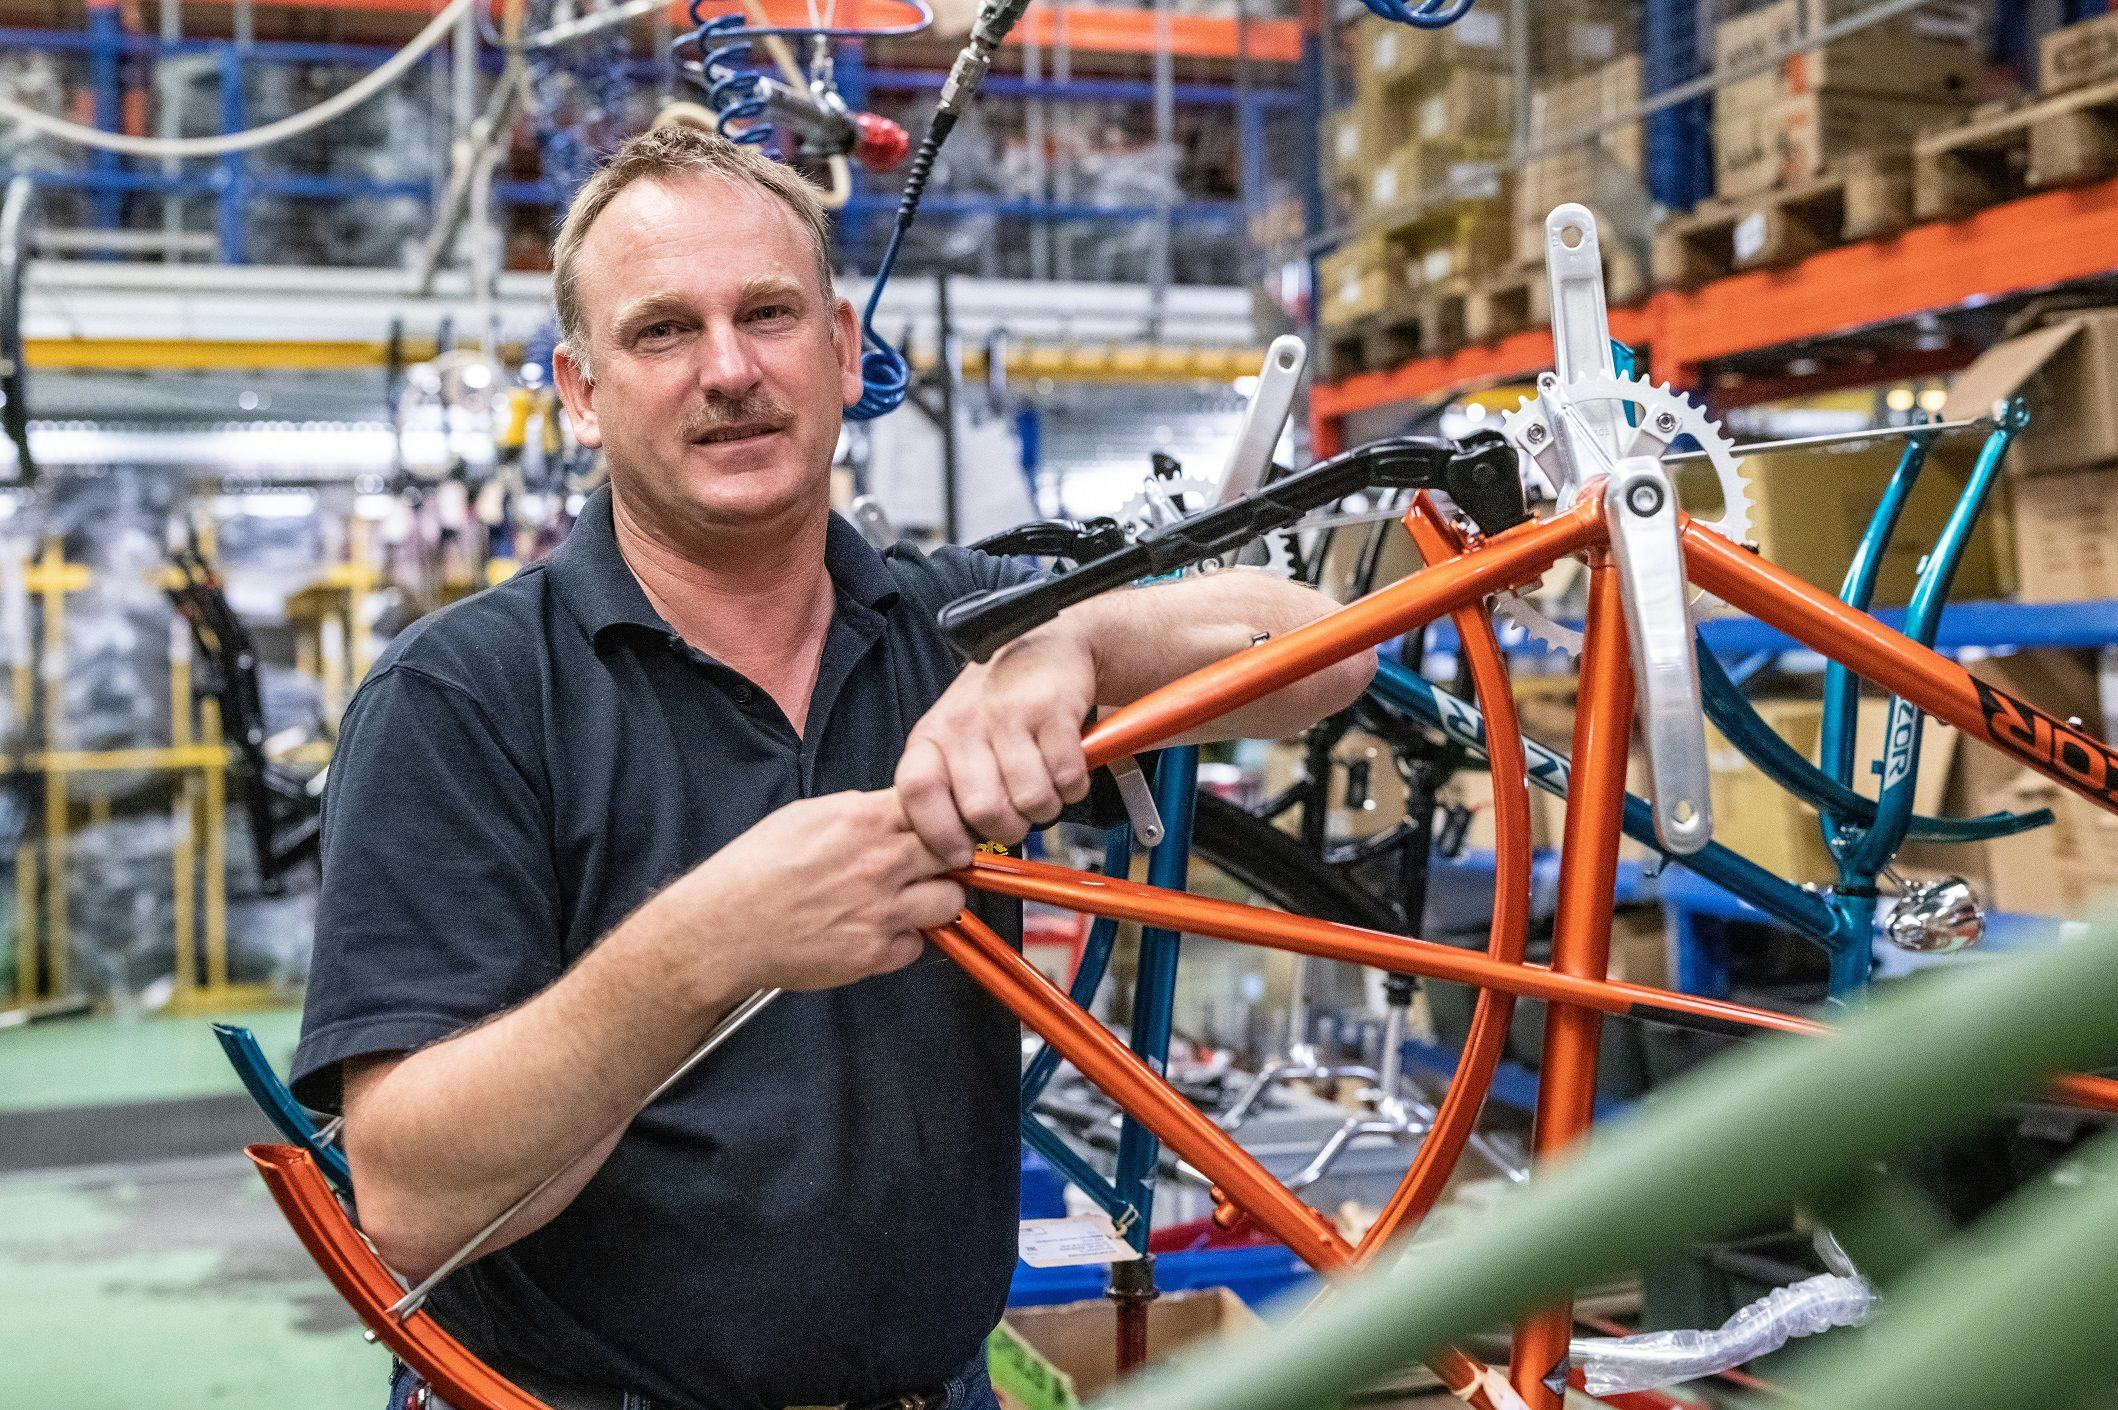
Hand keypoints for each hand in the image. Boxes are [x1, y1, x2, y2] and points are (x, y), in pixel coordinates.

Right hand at [662, 790, 964, 991]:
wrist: (724, 928)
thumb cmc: (755, 869)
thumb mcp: (806, 815)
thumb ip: (858, 811)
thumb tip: (891, 813)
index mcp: (864, 820)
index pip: (939, 807)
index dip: (943, 817)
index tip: (941, 826)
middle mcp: (881, 863)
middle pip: (956, 852)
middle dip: (949, 857)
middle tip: (931, 865)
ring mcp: (882, 910)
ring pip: (951, 900)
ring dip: (935, 900)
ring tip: (907, 901)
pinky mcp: (875, 953)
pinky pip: (917, 945)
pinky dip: (903, 941)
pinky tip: (875, 932)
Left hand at [895, 621, 1096, 864]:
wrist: (1045, 646)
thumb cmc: (998, 703)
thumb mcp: (955, 738)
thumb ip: (947, 786)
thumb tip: (950, 849)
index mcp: (932, 735)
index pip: (918, 792)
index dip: (940, 833)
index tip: (961, 853)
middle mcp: (965, 722)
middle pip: (983, 810)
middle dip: (1009, 828)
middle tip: (1017, 816)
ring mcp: (1009, 713)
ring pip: (1030, 801)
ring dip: (1046, 807)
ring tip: (1043, 786)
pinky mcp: (1053, 709)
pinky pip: (1067, 778)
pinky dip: (1073, 786)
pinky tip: (1064, 768)